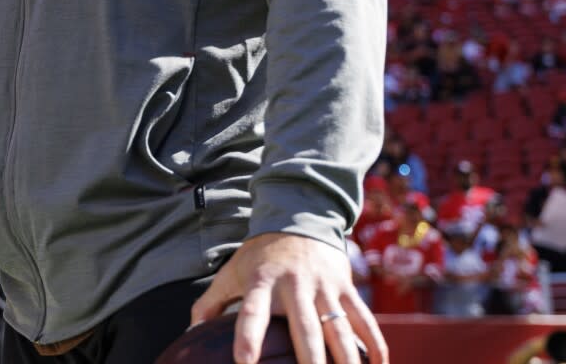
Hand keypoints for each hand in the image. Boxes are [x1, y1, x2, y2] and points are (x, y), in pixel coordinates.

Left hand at [189, 232, 388, 363]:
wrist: (300, 217)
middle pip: (305, 329)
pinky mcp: (347, 288)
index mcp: (262, 283)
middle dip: (310, 361)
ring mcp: (325, 287)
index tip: (244, 362)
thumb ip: (209, 303)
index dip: (248, 337)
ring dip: (347, 360)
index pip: (252, 313)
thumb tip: (190, 332)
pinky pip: (365, 320)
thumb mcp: (231, 271)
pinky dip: (375, 346)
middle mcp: (295, 285)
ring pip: (340, 329)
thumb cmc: (260, 255)